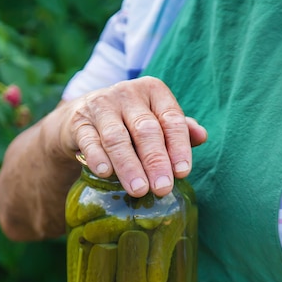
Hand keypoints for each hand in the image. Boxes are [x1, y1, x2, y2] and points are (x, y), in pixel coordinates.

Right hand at [60, 76, 206, 197]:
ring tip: (138, 190)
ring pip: (117, 137)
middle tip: (162, 189)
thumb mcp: (155, 121)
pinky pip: (89, 140)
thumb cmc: (129, 123)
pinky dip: (97, 157)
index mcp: (153, 91)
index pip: (171, 119)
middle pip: (145, 130)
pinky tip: (105, 173)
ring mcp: (101, 106)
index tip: (182, 173)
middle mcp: (127, 94)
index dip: (178, 147)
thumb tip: (202, 136)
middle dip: (155, 161)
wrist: (83, 118)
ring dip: (129, 166)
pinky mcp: (79, 121)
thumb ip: (178, 129)